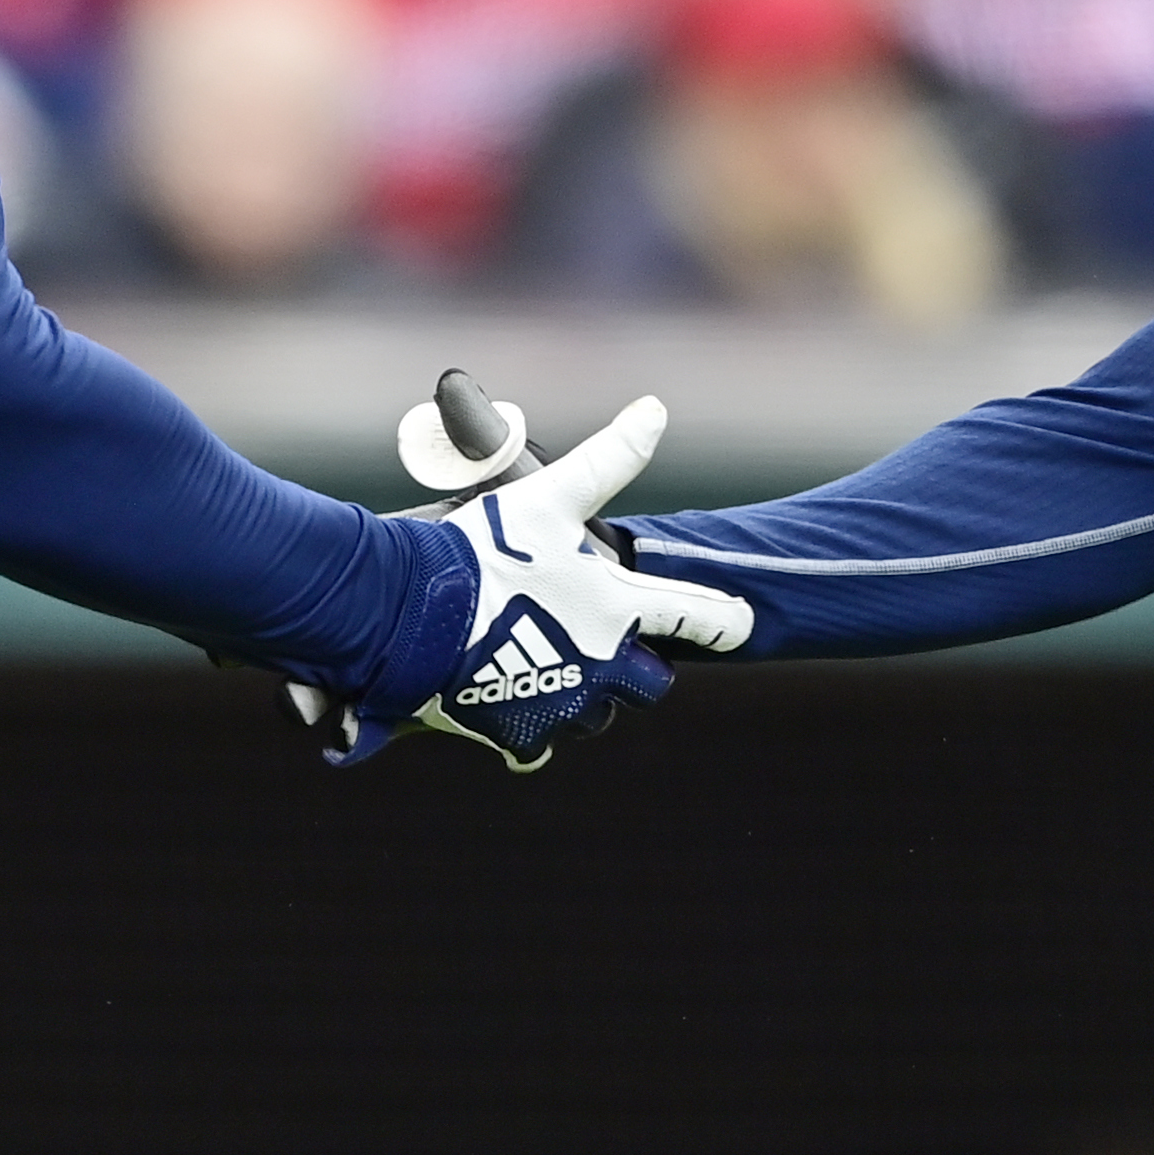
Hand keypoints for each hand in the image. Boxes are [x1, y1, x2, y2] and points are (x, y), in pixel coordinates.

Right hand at [292, 395, 748, 770]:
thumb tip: (655, 409)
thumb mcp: (550, 496)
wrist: (412, 614)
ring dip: (582, 694)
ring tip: (543, 659)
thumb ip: (609, 458)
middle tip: (597, 637)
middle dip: (634, 667)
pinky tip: (510, 697)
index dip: (723, 619)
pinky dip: (531, 726)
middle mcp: (603, 668)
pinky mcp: (519, 734)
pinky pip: (542, 745)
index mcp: (618, 610)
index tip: (741, 623)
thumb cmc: (484, 551)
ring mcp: (562, 707)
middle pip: (650, 684)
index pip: (697, 617)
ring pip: (596, 715)